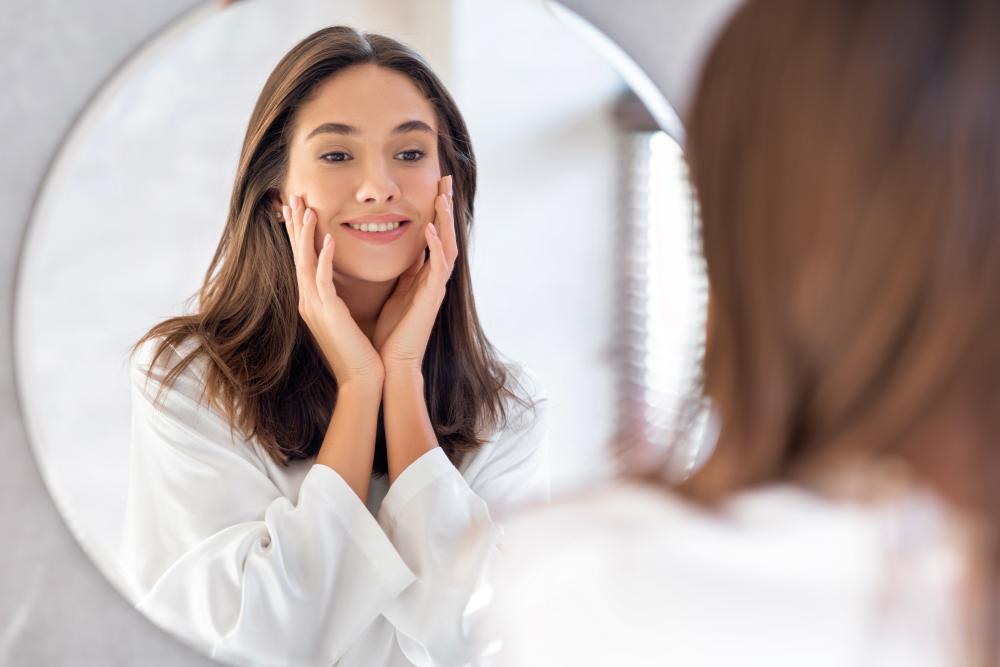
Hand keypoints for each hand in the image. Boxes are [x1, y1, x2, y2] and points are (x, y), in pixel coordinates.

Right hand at [284, 194, 383, 386]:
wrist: (362, 380)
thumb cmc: (359, 351)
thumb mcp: (346, 317)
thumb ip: (340, 297)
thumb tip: (341, 281)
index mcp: (313, 301)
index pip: (303, 260)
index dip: (299, 234)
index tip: (299, 209)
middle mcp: (308, 301)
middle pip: (298, 256)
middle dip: (296, 226)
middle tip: (293, 198)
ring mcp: (315, 308)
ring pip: (305, 263)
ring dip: (306, 235)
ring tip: (307, 209)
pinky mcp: (328, 314)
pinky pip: (323, 281)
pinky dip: (325, 259)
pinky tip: (329, 240)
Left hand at [373, 175, 457, 373]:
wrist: (390, 366)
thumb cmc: (389, 335)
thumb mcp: (394, 295)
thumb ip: (401, 274)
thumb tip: (400, 253)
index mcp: (423, 278)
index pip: (433, 236)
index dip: (435, 211)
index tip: (434, 186)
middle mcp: (434, 280)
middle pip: (445, 235)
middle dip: (446, 207)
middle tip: (446, 179)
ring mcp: (436, 289)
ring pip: (447, 246)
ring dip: (445, 220)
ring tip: (442, 196)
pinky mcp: (432, 299)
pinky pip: (438, 267)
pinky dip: (434, 245)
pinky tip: (428, 227)